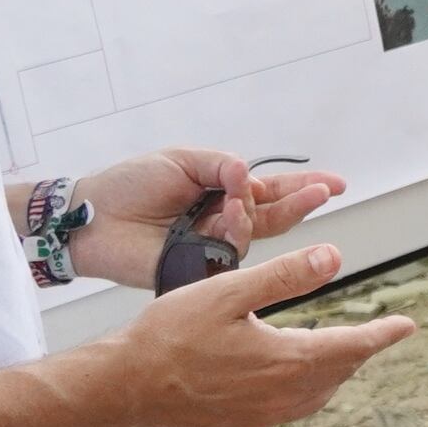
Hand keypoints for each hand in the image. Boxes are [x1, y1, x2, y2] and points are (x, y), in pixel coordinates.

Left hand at [66, 150, 348, 289]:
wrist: (92, 217)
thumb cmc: (129, 186)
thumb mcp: (180, 160)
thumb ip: (219, 164)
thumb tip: (247, 174)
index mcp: (220, 191)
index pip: (270, 190)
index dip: (302, 188)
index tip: (335, 184)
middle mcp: (221, 220)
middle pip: (274, 215)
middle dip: (301, 202)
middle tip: (323, 193)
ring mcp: (212, 244)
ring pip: (255, 232)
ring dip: (254, 212)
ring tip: (238, 200)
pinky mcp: (198, 267)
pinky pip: (231, 252)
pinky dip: (234, 231)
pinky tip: (227, 216)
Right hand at [90, 244, 412, 426]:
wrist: (121, 388)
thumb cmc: (169, 335)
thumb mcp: (229, 292)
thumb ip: (285, 276)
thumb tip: (335, 257)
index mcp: (286, 361)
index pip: (352, 346)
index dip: (381, 334)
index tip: (406, 325)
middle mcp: (281, 397)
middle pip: (336, 373)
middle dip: (357, 351)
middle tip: (374, 334)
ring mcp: (259, 419)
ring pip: (313, 396)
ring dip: (330, 374)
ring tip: (337, 353)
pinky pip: (284, 411)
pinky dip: (299, 391)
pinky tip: (286, 379)